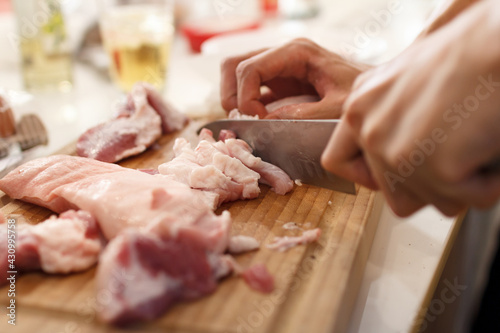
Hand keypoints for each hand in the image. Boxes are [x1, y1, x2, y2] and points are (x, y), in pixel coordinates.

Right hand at [220, 38, 369, 118]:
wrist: (376, 94)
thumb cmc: (363, 96)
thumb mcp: (336, 108)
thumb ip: (303, 114)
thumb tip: (265, 122)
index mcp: (297, 52)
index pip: (250, 68)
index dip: (246, 97)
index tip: (259, 121)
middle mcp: (283, 55)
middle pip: (235, 65)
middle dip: (232, 94)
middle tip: (245, 120)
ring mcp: (280, 67)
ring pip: (237, 73)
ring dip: (235, 97)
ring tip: (250, 120)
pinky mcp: (281, 83)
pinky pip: (251, 88)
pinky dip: (246, 104)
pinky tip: (258, 121)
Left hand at [321, 0, 499, 216]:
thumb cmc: (467, 58)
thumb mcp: (406, 85)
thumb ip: (389, 122)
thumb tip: (394, 169)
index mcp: (359, 104)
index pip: (338, 161)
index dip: (370, 176)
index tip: (396, 173)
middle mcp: (368, 127)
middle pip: (393, 194)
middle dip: (431, 184)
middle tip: (455, 151)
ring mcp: (394, 149)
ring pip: (431, 201)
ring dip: (460, 183)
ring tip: (472, 140)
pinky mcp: (432, 168)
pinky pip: (465, 201)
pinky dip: (486, 184)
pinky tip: (488, 146)